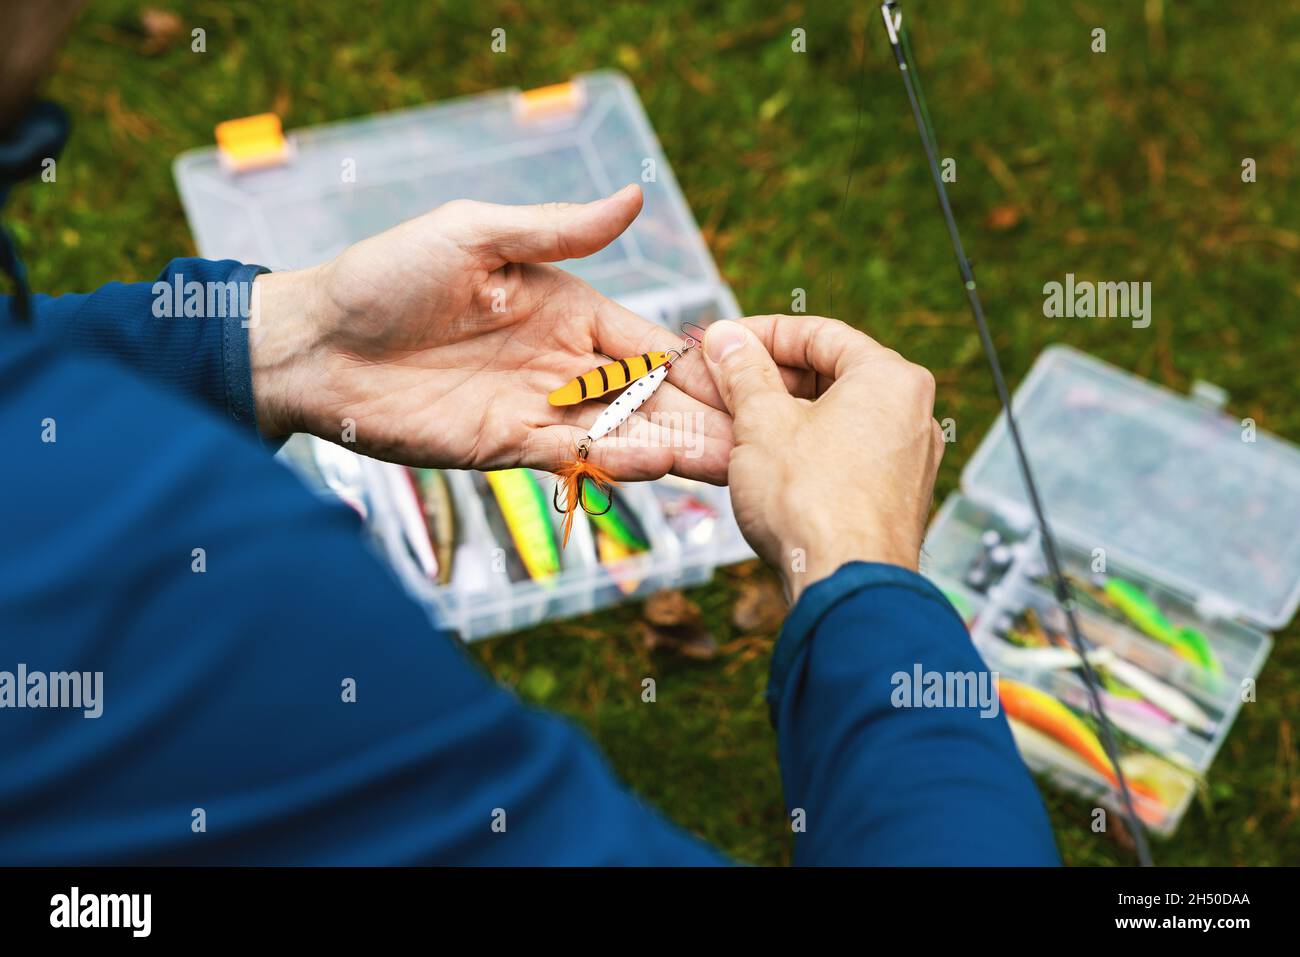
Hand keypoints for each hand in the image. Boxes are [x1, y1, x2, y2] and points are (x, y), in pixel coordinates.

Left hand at [248, 186, 733, 482]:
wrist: (314, 345)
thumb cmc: (387, 275)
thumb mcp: (475, 235)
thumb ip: (559, 230)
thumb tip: (636, 196)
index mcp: (566, 306)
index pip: (648, 338)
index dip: (696, 362)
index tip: (748, 381)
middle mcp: (561, 362)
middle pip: (647, 394)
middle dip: (701, 416)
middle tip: (758, 440)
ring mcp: (537, 408)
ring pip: (621, 432)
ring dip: (672, 447)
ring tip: (727, 462)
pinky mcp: (506, 448)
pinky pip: (573, 457)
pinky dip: (614, 463)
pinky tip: (654, 464)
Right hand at [701, 316, 944, 601]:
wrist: (845, 585)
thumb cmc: (813, 504)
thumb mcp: (761, 423)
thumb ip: (743, 373)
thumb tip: (728, 340)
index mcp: (891, 378)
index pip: (820, 334)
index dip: (763, 334)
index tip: (727, 343)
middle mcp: (912, 413)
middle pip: (832, 375)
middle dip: (772, 378)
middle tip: (725, 381)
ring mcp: (908, 459)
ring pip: (837, 418)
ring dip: (785, 416)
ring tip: (737, 424)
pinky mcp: (894, 498)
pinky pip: (847, 455)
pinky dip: (807, 450)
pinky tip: (767, 465)